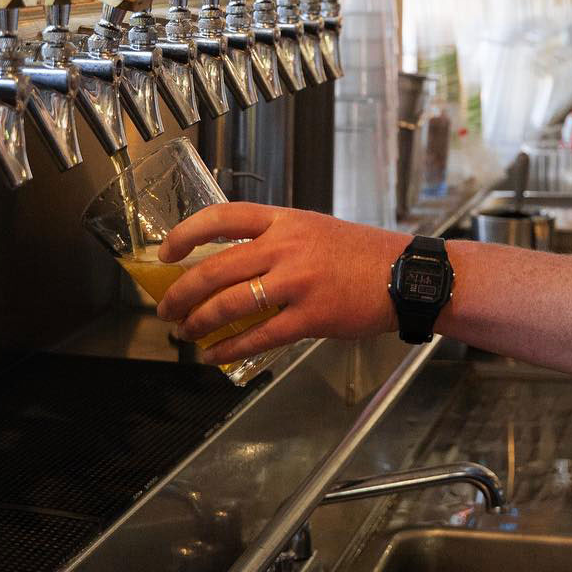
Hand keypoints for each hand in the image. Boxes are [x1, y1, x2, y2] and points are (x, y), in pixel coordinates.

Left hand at [153, 204, 410, 364]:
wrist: (405, 276)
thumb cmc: (362, 254)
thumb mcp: (315, 230)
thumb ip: (277, 241)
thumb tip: (231, 265)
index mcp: (286, 220)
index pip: (223, 216)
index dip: (187, 233)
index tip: (166, 252)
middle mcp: (287, 246)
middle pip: (217, 267)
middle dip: (182, 293)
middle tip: (167, 309)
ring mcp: (298, 282)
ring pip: (230, 303)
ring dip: (199, 322)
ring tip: (187, 333)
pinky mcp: (311, 317)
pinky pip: (258, 335)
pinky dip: (229, 347)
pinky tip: (215, 354)